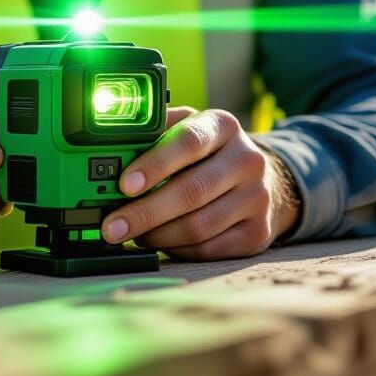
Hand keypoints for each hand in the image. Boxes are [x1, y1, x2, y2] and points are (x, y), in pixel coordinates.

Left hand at [100, 107, 301, 260]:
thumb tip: (111, 142)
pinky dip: (176, 249)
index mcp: (223, 126)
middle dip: (145, 212)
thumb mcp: (188, 128)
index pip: (189, 142)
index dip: (155, 164)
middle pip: (192, 191)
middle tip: (112, 226)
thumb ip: (156, 130)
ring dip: (157, 235)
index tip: (124, 184)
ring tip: (133, 234)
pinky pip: (208, 249)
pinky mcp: (257, 233)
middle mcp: (246, 159)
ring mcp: (256, 198)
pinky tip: (160, 242)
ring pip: (199, 226)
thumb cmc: (209, 153)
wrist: (264, 180)